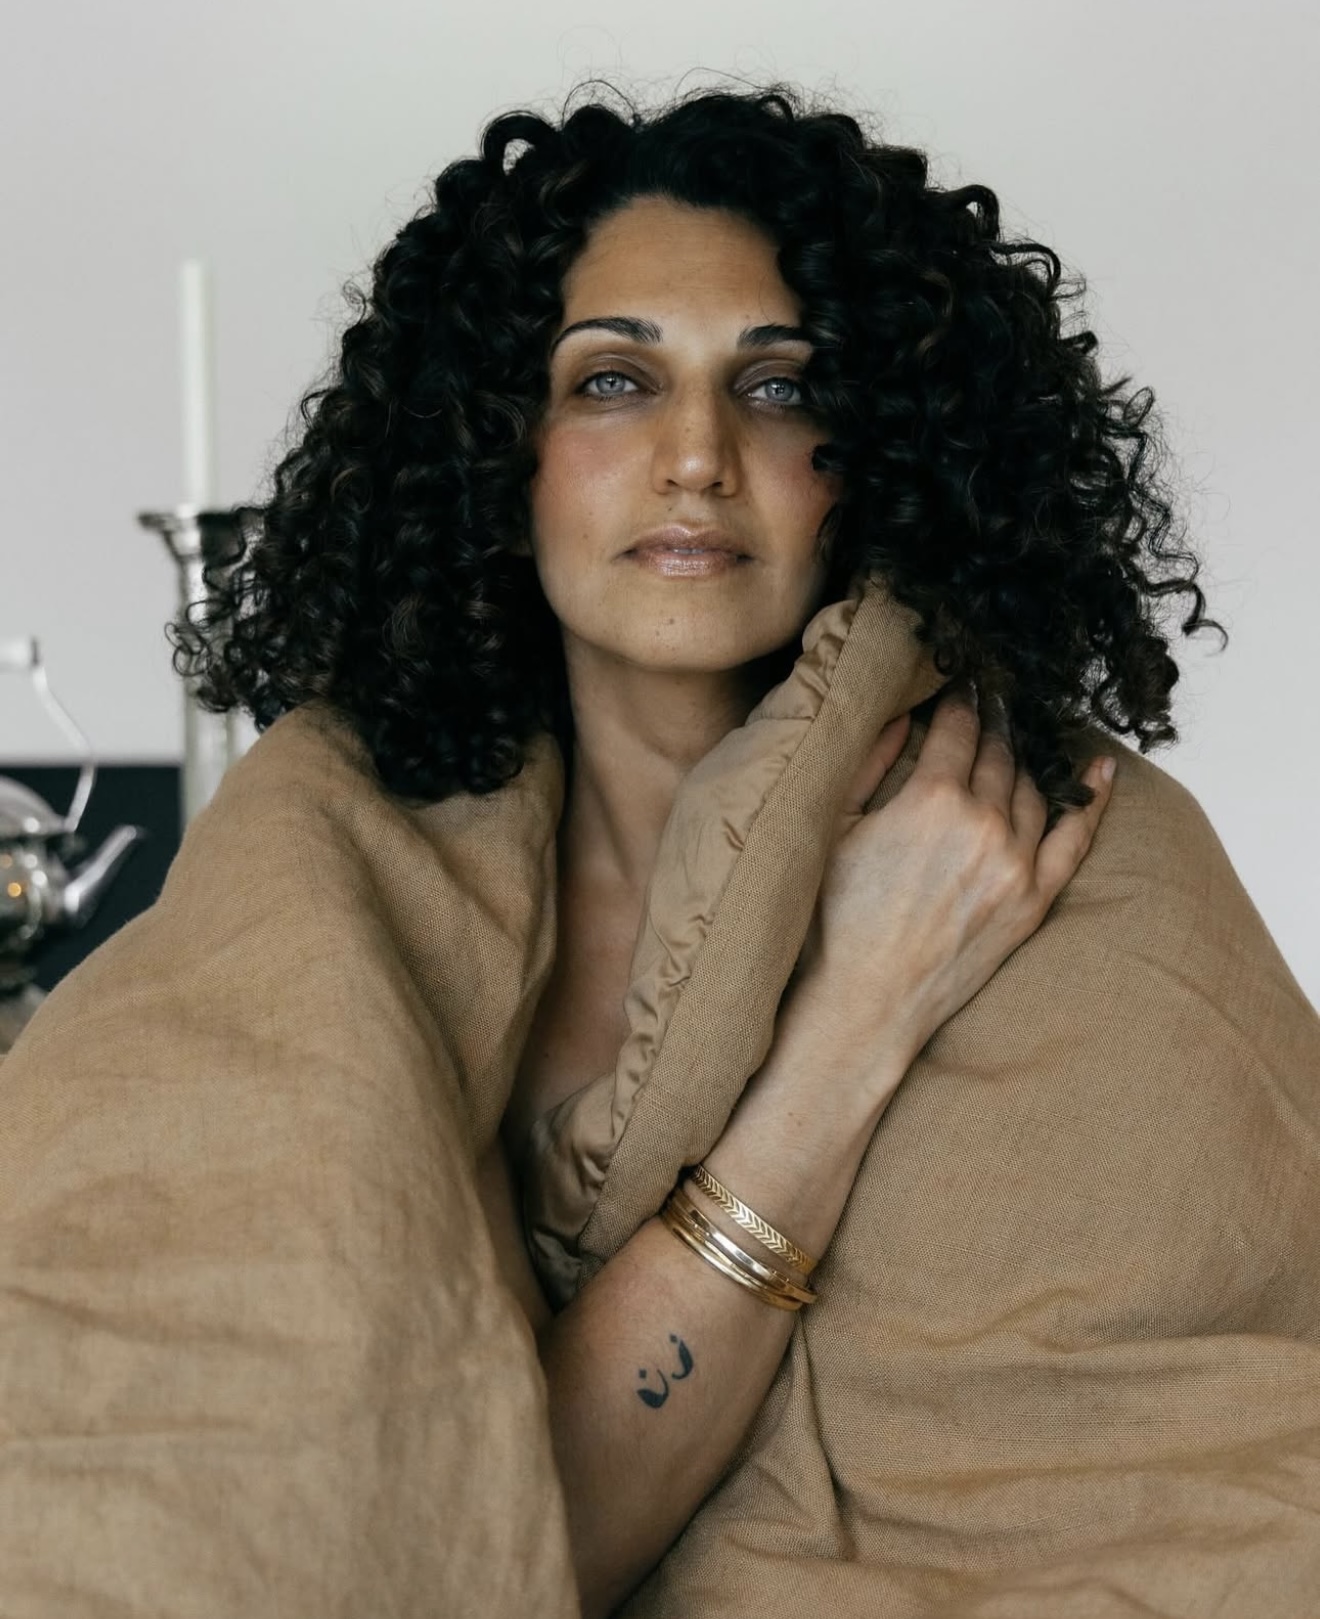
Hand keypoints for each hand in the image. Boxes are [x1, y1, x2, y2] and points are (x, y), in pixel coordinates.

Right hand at [785, 686, 1114, 1087]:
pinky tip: (1100, 769)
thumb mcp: (834, 827)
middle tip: (989, 696)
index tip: (961, 679)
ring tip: (1014, 737)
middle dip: (993, 719)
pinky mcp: (1033, 901)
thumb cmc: (834, 919)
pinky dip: (1092, 801)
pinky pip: (1075, 839)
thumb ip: (870, 763)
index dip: (960, 698)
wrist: (862, 1004)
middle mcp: (984, 824)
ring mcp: (1016, 864)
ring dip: (1024, 756)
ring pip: (1032, 788)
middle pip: (998, 752)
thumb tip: (900, 714)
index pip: (959, 726)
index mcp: (932, 798)